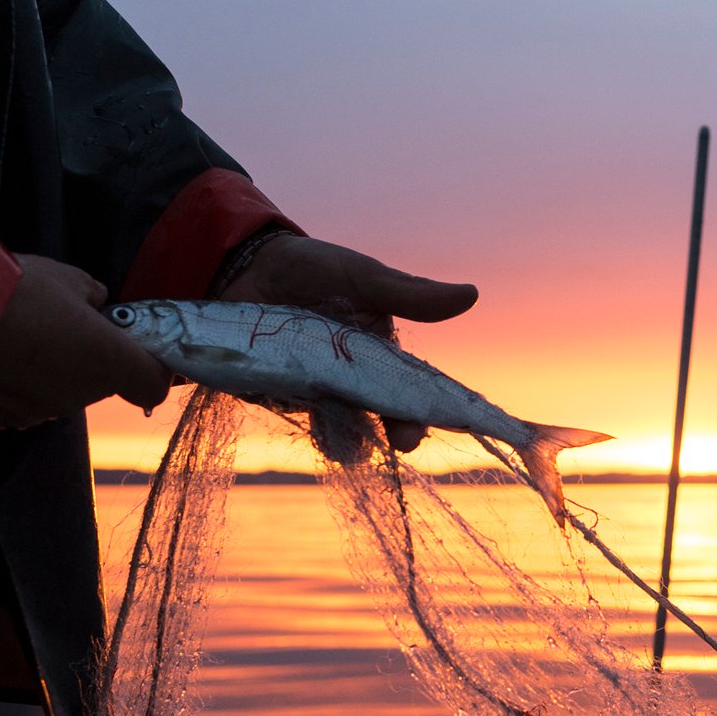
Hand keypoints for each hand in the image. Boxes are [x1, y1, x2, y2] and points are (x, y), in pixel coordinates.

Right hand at [0, 254, 171, 428]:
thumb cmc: (13, 289)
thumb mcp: (63, 277)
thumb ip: (89, 295)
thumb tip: (95, 302)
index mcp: (108, 362)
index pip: (152, 385)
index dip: (149, 368)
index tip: (134, 347)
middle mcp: (80, 396)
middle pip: (97, 381)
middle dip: (83, 356)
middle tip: (54, 321)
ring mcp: (38, 413)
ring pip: (56, 391)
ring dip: (45, 370)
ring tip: (12, 333)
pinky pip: (19, 400)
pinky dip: (11, 382)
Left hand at [219, 234, 476, 451]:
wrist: (245, 267)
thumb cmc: (312, 267)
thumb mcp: (362, 277)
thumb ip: (410, 294)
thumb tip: (472, 294)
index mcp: (379, 352)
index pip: (408, 390)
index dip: (419, 411)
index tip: (421, 428)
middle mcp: (353, 377)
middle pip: (379, 414)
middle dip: (392, 430)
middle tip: (402, 441)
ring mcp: (318, 390)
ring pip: (341, 425)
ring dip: (348, 440)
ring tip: (348, 448)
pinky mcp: (282, 396)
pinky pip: (300, 419)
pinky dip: (310, 429)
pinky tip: (316, 431)